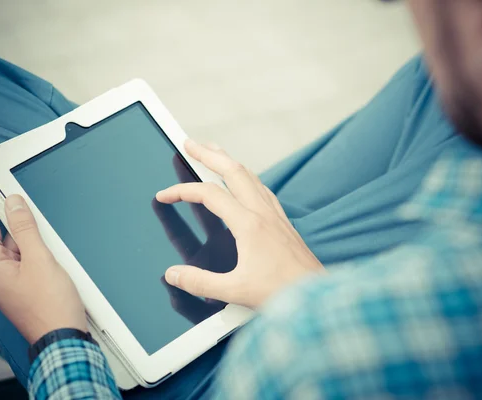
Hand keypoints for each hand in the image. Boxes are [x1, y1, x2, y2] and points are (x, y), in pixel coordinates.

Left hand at [0, 195, 86, 343]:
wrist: (64, 336)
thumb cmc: (50, 306)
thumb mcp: (40, 258)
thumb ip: (26, 229)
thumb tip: (14, 205)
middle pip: (4, 242)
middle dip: (20, 228)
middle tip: (32, 213)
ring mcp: (11, 288)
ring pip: (18, 255)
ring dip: (33, 245)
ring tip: (50, 245)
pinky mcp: (25, 293)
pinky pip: (28, 267)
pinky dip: (39, 258)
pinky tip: (53, 257)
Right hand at [157, 140, 324, 308]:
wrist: (317, 296)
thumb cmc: (281, 292)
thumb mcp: (235, 291)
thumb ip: (200, 282)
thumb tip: (173, 274)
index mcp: (249, 225)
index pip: (209, 195)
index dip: (182, 191)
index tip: (164, 195)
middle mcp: (263, 213)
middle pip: (233, 171)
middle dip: (208, 154)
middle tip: (190, 143)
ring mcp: (275, 215)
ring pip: (250, 176)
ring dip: (229, 161)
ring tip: (214, 153)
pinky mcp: (284, 222)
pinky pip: (263, 189)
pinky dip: (248, 177)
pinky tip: (246, 181)